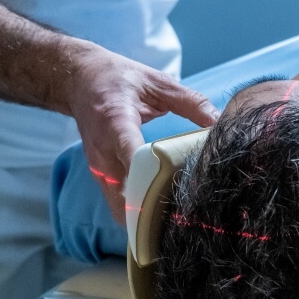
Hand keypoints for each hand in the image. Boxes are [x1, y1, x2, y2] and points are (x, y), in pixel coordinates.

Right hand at [66, 46, 219, 224]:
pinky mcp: (100, 177)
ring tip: (176, 219)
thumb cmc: (118, 79)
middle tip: (187, 215)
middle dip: (155, 206)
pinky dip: (135, 212)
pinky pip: (117, 203)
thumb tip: (220, 120)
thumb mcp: (156, 82)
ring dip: (145, 215)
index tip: (172, 190)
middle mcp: (103, 150)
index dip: (150, 173)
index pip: (130, 152)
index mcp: (116, 121)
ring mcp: (98, 167)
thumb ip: (190, 101)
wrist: (79, 81)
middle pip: (126, 190)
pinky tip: (159, 214)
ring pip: (120, 205)